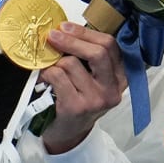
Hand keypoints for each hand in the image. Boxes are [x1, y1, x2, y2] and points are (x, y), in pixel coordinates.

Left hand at [38, 22, 127, 153]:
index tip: (65, 27)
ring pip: (71, 64)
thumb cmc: (79, 100)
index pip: (110, 45)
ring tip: (49, 69)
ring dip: (54, 63)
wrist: (69, 135)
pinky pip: (58, 77)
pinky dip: (46, 73)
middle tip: (52, 36)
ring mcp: (97, 100)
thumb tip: (64, 29)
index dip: (86, 33)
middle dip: (71, 40)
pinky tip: (43, 79)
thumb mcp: (91, 78)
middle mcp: (113, 89)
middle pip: (97, 53)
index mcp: (120, 77)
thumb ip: (86, 56)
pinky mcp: (78, 107)